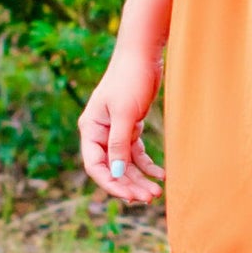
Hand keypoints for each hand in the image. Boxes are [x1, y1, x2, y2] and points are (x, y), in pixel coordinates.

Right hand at [78, 45, 164, 205]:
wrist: (143, 54)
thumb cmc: (130, 78)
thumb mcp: (125, 113)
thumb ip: (119, 143)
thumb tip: (117, 173)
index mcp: (90, 129)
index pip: (96, 166)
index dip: (111, 184)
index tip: (130, 196)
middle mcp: (99, 133)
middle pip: (112, 168)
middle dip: (130, 184)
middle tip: (150, 197)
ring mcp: (115, 131)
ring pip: (126, 163)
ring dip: (139, 178)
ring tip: (157, 192)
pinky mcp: (131, 126)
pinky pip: (137, 153)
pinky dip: (147, 165)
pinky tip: (161, 174)